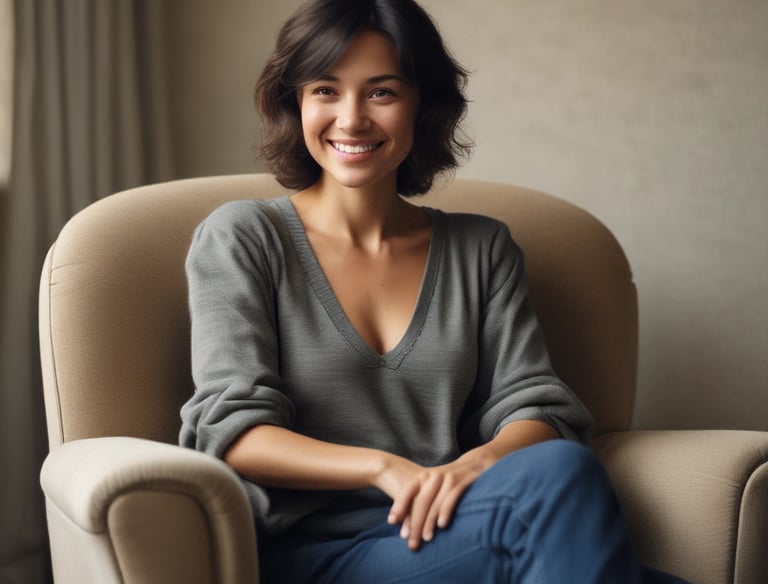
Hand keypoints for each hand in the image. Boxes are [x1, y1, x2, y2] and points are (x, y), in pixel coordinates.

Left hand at [375, 449, 496, 550]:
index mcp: (425, 475)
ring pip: (435, 501)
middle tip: (411, 543)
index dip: (399, 505)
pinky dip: (446, 510)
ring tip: (425, 538)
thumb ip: (422, 499)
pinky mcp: (465, 481)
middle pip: (421, 501)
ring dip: (429, 521)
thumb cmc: (451, 480)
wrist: (477, 462)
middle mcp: (435, 475)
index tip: (391, 522)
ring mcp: (450, 477)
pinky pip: (453, 497)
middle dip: (414, 523)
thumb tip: (406, 525)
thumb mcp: (434, 485)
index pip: (408, 490)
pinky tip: (442, 524)